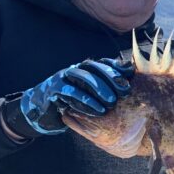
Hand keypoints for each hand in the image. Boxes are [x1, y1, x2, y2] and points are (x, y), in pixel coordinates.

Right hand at [14, 58, 131, 136]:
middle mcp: (74, 69)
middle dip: (111, 77)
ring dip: (99, 89)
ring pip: (82, 77)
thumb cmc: (73, 104)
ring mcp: (62, 77)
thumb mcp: (92, 96)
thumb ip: (107, 88)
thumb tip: (129, 82)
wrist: (42, 111)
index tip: (130, 73)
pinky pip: (70, 93)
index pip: (102, 62)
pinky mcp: (53, 89)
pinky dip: (85, 101)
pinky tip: (98, 111)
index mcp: (85, 69)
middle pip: (94, 67)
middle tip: (125, 91)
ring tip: (112, 102)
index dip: (116, 65)